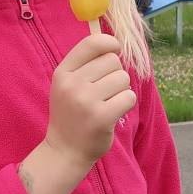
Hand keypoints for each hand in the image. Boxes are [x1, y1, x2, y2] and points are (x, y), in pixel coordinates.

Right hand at [45, 33, 135, 169]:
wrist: (65, 150)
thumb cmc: (71, 114)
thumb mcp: (67, 85)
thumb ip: (85, 63)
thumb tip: (114, 43)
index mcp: (62, 73)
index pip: (92, 43)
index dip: (110, 43)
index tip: (115, 51)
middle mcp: (72, 84)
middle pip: (112, 61)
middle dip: (115, 73)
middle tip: (105, 91)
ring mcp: (86, 101)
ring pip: (123, 78)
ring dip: (122, 90)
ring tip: (108, 103)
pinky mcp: (102, 117)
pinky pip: (129, 97)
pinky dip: (126, 104)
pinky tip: (114, 113)